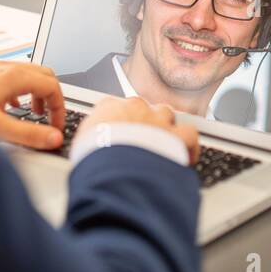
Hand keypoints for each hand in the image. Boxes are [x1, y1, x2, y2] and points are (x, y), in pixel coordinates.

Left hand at [0, 62, 65, 149]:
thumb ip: (28, 134)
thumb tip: (53, 138)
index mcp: (13, 77)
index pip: (52, 86)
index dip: (59, 108)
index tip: (56, 127)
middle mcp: (5, 68)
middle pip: (44, 75)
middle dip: (52, 97)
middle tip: (50, 119)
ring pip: (29, 74)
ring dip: (38, 93)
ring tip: (34, 114)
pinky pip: (13, 76)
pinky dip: (22, 90)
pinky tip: (11, 107)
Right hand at [76, 96, 199, 165]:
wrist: (114, 165)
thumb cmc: (93, 157)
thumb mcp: (80, 145)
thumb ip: (88, 140)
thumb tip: (87, 152)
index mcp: (109, 107)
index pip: (113, 105)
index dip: (117, 120)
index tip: (116, 132)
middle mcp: (135, 108)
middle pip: (142, 108)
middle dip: (142, 122)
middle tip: (138, 142)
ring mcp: (157, 119)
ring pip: (166, 114)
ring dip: (165, 128)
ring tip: (162, 145)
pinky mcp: (176, 135)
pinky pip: (189, 133)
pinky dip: (190, 144)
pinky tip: (187, 156)